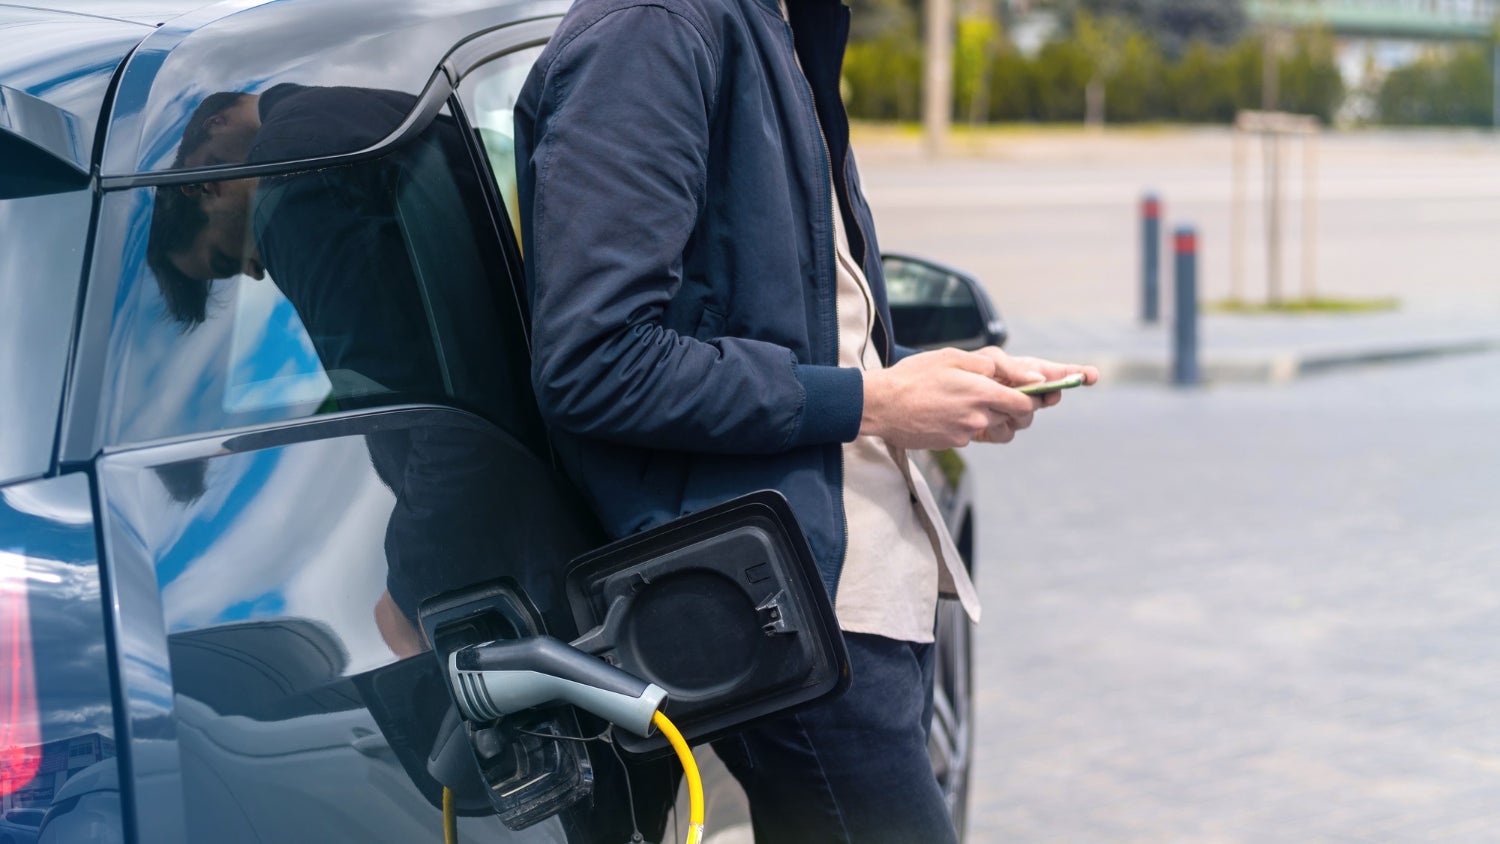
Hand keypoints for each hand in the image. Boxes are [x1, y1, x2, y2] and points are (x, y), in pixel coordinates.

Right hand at [860, 348, 1040, 448]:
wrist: (881, 405)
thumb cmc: (914, 376)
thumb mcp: (951, 356)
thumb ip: (989, 365)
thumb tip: (1019, 375)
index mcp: (981, 392)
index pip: (1026, 403)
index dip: (1036, 398)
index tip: (1037, 392)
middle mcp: (978, 417)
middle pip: (1015, 419)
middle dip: (1018, 408)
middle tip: (1009, 395)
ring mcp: (966, 434)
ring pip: (997, 429)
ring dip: (996, 418)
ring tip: (979, 402)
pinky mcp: (953, 444)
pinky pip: (974, 435)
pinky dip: (971, 425)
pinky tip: (953, 411)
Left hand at [970, 348, 1098, 441]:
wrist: (929, 396)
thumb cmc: (961, 370)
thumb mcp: (989, 359)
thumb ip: (1014, 367)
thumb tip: (1040, 380)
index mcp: (1022, 371)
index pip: (1055, 372)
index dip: (1075, 373)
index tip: (1091, 376)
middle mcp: (1020, 392)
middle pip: (1045, 399)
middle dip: (1043, 397)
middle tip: (1040, 394)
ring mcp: (1008, 412)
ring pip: (1027, 419)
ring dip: (1017, 413)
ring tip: (999, 404)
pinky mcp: (994, 430)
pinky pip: (1007, 433)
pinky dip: (999, 427)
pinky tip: (986, 421)